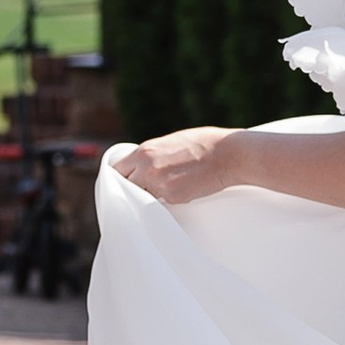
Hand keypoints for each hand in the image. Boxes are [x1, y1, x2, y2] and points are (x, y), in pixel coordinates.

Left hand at [114, 124, 238, 204]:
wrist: (228, 154)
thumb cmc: (203, 143)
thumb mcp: (170, 142)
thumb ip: (152, 155)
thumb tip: (141, 167)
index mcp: (144, 152)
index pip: (116, 171)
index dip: (120, 178)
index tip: (125, 182)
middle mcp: (147, 169)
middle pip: (125, 187)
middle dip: (132, 189)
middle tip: (143, 190)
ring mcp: (159, 185)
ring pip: (144, 196)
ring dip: (150, 195)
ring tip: (168, 187)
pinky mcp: (174, 197)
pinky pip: (163, 202)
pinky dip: (169, 199)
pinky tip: (184, 188)